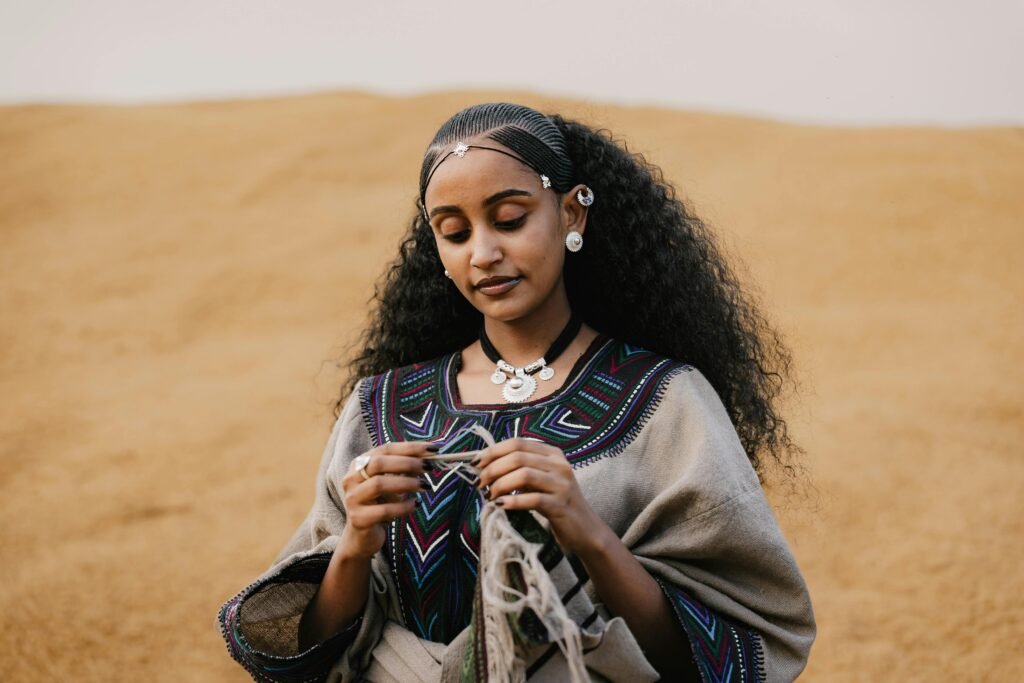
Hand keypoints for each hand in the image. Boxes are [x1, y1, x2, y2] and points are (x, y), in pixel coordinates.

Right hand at [337, 442, 431, 559]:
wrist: (363, 536)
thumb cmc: (381, 504)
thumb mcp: (392, 482)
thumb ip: (405, 468)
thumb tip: (430, 455)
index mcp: (359, 464)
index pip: (386, 449)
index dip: (410, 448)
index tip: (433, 449)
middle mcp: (351, 478)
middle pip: (379, 463)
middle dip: (407, 463)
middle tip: (428, 467)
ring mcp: (352, 499)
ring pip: (378, 484)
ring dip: (406, 483)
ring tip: (424, 486)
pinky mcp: (358, 519)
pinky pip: (384, 510)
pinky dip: (403, 507)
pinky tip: (415, 504)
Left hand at [474, 437, 603, 554]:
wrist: (584, 530)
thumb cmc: (555, 503)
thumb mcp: (540, 481)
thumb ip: (519, 470)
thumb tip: (484, 466)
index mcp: (553, 454)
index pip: (518, 443)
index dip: (493, 451)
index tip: (475, 463)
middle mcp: (559, 465)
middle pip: (518, 457)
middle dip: (492, 469)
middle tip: (478, 483)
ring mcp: (562, 484)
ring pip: (523, 475)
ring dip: (500, 485)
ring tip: (489, 495)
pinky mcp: (561, 505)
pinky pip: (532, 499)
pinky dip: (512, 501)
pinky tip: (500, 506)